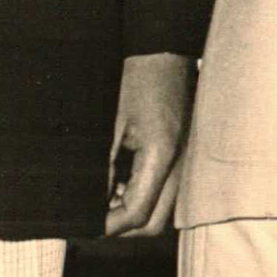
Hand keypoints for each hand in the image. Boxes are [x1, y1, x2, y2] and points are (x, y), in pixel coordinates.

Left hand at [105, 51, 194, 237]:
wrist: (165, 50)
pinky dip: (145, 196)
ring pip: (163, 211)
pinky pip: (168, 191)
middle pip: (154, 222)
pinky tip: (125, 181)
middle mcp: (182, 163)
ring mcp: (188, 160)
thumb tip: (93, 203)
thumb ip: (105, 168)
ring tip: (108, 195)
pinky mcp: (187, 155)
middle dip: (124, 226)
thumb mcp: (112, 125)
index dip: (110, 224)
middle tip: (96, 215)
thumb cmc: (138, 78)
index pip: (138, 212)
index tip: (88, 224)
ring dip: (135, 212)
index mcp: (162, 155)